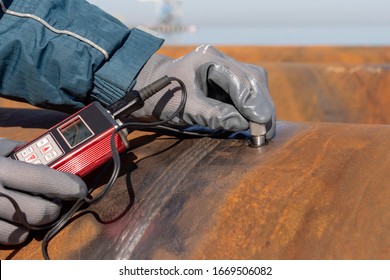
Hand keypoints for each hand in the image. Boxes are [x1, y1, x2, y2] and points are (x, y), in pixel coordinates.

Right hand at [0, 139, 86, 245]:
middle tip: (58, 201)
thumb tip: (47, 158)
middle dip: (56, 208)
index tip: (80, 188)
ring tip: (36, 210)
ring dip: (36, 223)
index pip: (42, 179)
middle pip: (39, 212)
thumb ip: (16, 151)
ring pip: (22, 232)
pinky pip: (3, 240)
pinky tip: (14, 221)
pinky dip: (16, 233)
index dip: (67, 185)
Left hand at [133, 45, 275, 138]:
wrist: (151, 93)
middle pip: (253, 78)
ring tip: (264, 130)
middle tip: (267, 131)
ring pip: (254, 83)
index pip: (240, 79)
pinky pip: (246, 91)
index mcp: (209, 59)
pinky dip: (252, 107)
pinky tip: (255, 122)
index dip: (253, 102)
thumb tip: (243, 124)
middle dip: (262, 105)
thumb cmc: (164, 97)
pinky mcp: (226, 80)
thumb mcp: (187, 107)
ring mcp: (225, 68)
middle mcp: (221, 59)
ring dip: (261, 106)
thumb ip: (214, 114)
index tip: (262, 123)